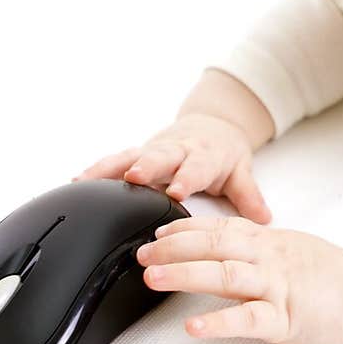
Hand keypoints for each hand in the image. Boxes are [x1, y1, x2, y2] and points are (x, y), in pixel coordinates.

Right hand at [71, 113, 270, 222]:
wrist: (213, 125)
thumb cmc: (223, 153)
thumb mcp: (240, 171)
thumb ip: (249, 195)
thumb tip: (265, 219)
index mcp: (203, 156)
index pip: (196, 167)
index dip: (186, 178)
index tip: (177, 191)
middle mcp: (176, 150)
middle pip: (160, 157)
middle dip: (147, 167)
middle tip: (134, 177)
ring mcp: (155, 150)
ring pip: (130, 156)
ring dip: (111, 168)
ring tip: (89, 182)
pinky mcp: (139, 152)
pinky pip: (115, 159)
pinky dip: (97, 170)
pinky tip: (78, 181)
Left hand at [135, 214, 342, 343]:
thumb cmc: (331, 278)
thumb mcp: (291, 251)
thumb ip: (258, 248)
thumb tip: (224, 248)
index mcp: (268, 242)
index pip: (220, 227)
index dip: (185, 228)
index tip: (156, 231)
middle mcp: (268, 258)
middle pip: (214, 245)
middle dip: (173, 247)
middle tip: (140, 253)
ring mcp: (277, 286)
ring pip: (225, 274)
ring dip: (185, 274)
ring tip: (153, 278)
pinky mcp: (286, 318)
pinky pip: (248, 319)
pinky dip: (219, 322)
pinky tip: (193, 327)